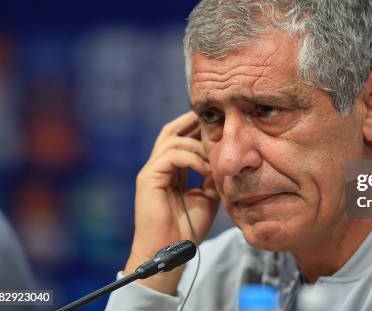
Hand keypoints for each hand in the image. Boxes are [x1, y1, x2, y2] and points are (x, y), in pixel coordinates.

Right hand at [124, 112, 218, 294]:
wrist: (171, 251)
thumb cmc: (187, 228)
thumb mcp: (207, 196)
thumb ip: (211, 176)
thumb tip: (224, 159)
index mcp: (171, 170)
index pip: (182, 138)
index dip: (198, 128)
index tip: (221, 125)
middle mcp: (159, 166)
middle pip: (171, 131)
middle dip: (192, 122)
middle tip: (215, 120)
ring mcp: (151, 171)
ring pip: (172, 140)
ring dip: (197, 145)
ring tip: (214, 158)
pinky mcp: (148, 178)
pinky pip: (169, 155)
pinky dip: (191, 157)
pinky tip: (205, 168)